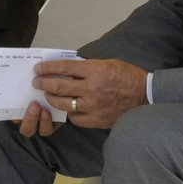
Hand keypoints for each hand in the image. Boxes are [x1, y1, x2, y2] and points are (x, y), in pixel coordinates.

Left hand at [30, 58, 147, 130]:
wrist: (145, 97)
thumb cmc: (127, 77)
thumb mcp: (108, 63)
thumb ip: (87, 66)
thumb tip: (68, 68)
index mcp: (95, 71)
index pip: (64, 68)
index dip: (48, 68)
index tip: (38, 69)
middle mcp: (92, 88)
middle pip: (59, 86)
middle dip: (43, 83)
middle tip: (37, 82)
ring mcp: (94, 106)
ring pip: (63, 104)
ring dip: (52, 98)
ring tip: (48, 95)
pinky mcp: (96, 120)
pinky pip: (75, 118)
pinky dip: (69, 112)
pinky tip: (68, 108)